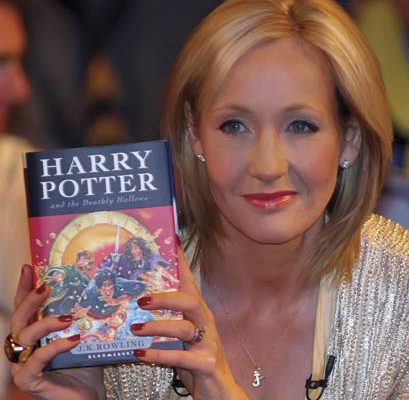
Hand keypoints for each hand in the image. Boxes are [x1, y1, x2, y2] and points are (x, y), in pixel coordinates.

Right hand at [9, 265, 104, 399]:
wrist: (89, 397)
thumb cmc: (85, 366)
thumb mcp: (84, 335)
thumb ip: (83, 317)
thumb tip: (100, 288)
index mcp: (36, 335)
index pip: (25, 308)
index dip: (24, 288)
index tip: (28, 268)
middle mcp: (25, 348)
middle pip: (18, 319)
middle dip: (30, 300)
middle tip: (47, 287)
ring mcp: (23, 365)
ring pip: (23, 337)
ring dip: (45, 323)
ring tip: (68, 318)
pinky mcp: (29, 381)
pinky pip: (36, 359)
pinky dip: (55, 347)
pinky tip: (73, 339)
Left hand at [131, 246, 247, 399]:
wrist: (219, 392)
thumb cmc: (196, 360)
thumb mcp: (182, 336)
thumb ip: (166, 321)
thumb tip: (136, 306)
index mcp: (198, 312)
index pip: (189, 281)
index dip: (181, 261)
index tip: (171, 240)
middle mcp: (205, 322)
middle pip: (190, 300)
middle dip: (166, 296)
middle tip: (141, 300)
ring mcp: (208, 343)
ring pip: (184, 328)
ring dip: (158, 327)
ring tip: (135, 329)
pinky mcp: (207, 364)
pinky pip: (182, 358)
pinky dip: (160, 355)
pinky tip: (141, 354)